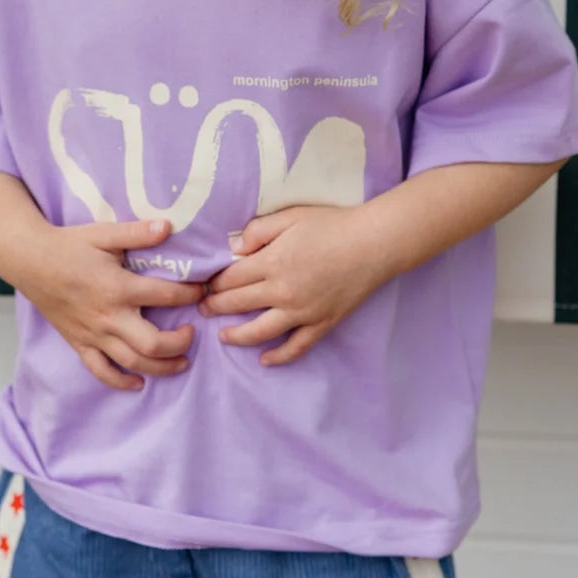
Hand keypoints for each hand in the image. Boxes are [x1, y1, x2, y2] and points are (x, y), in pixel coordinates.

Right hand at [7, 215, 205, 390]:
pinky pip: (101, 371)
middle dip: (180, 343)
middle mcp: (108, 316)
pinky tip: (138, 382)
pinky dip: (120, 381)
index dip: (191, 294)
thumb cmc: (68, 245)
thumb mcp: (104, 233)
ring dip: (161, 368)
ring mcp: (93, 334)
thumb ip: (137, 233)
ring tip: (181, 362)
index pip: (166, 296)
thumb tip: (168, 226)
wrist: (28, 261)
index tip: (201, 290)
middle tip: (191, 333)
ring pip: (132, 363)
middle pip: (152, 344)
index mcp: (119, 287)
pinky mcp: (79, 343)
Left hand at [198, 204, 385, 363]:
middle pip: (238, 305)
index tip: (203, 286)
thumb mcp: (290, 217)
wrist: (373, 244)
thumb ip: (258, 231)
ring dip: (236, 336)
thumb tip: (234, 249)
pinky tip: (264, 360)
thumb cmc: (332, 225)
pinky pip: (296, 346)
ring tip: (223, 336)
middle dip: (215, 307)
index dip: (212, 283)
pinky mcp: (321, 324)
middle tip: (203, 309)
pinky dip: (279, 356)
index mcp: (271, 263)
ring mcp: (302, 312)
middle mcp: (282, 292)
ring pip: (259, 332)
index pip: (229, 279)